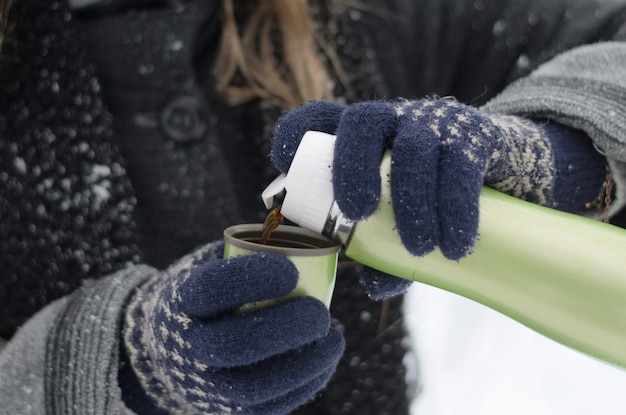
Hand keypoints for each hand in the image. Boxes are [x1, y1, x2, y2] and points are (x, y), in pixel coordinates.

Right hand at [121, 242, 343, 414]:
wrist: (172, 348)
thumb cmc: (210, 298)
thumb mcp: (212, 265)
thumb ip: (249, 250)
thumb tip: (308, 229)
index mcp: (180, 301)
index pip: (208, 290)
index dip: (251, 279)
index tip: (291, 270)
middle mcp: (186, 347)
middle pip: (230, 345)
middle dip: (284, 328)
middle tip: (320, 311)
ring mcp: (204, 386)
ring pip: (251, 387)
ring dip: (302, 364)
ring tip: (333, 338)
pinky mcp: (225, 411)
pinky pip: (266, 408)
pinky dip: (303, 384)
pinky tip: (324, 360)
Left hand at [272, 98, 559, 260]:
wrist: (503, 176)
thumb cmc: (433, 201)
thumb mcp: (403, 223)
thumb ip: (386, 252)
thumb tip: (373, 287)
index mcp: (365, 138)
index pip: (322, 117)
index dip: (297, 132)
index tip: (285, 162)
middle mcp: (395, 121)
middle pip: (363, 121)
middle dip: (353, 165)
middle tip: (359, 213)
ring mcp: (435, 123)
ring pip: (415, 147)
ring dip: (413, 201)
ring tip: (420, 249)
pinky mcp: (474, 136)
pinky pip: (461, 163)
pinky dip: (455, 208)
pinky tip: (454, 245)